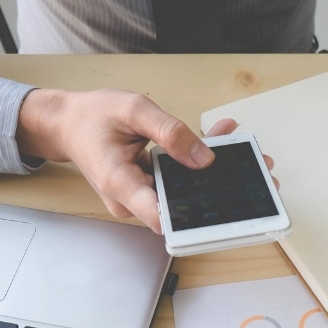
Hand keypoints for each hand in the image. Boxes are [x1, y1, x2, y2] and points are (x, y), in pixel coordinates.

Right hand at [16, 88, 274, 232]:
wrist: (68, 124)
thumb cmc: (92, 116)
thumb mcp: (132, 109)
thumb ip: (169, 132)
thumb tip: (204, 157)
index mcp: (120, 183)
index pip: (162, 217)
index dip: (197, 219)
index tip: (231, 208)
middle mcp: (131, 200)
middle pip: (181, 207)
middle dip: (220, 190)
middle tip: (259, 170)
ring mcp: (140, 199)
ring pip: (183, 195)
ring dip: (213, 175)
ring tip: (248, 154)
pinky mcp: (148, 191)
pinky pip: (177, 184)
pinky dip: (197, 165)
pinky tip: (220, 142)